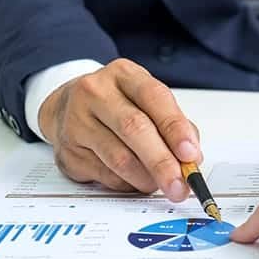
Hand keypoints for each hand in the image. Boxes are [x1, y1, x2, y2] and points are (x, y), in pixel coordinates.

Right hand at [39, 58, 201, 201]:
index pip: (154, 97)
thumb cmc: (117, 105)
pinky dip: (128, 184)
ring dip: (147, 178)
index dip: (175, 127)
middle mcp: (96, 92)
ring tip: (162, 185)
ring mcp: (77, 121)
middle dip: (162, 162)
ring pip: (119, 158)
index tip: (190, 154)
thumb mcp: (147, 102)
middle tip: (180, 184)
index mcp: (123, 74)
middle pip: (134, 129)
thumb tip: (192, 158)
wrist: (66, 108)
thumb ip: (173, 126)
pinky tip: (135, 180)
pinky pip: (106, 176)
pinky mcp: (68, 151)